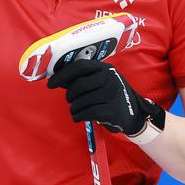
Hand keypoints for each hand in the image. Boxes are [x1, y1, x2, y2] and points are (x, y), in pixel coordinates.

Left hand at [48, 59, 162, 136]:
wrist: (133, 114)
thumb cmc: (110, 96)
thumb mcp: (100, 82)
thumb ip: (82, 78)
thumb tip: (56, 79)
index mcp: (105, 68)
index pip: (79, 66)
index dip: (62, 75)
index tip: (50, 84)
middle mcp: (110, 78)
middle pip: (78, 85)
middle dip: (69, 95)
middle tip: (69, 100)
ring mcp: (112, 94)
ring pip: (81, 101)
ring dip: (73, 108)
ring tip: (75, 110)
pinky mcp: (112, 110)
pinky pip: (86, 113)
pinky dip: (78, 116)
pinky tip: (78, 117)